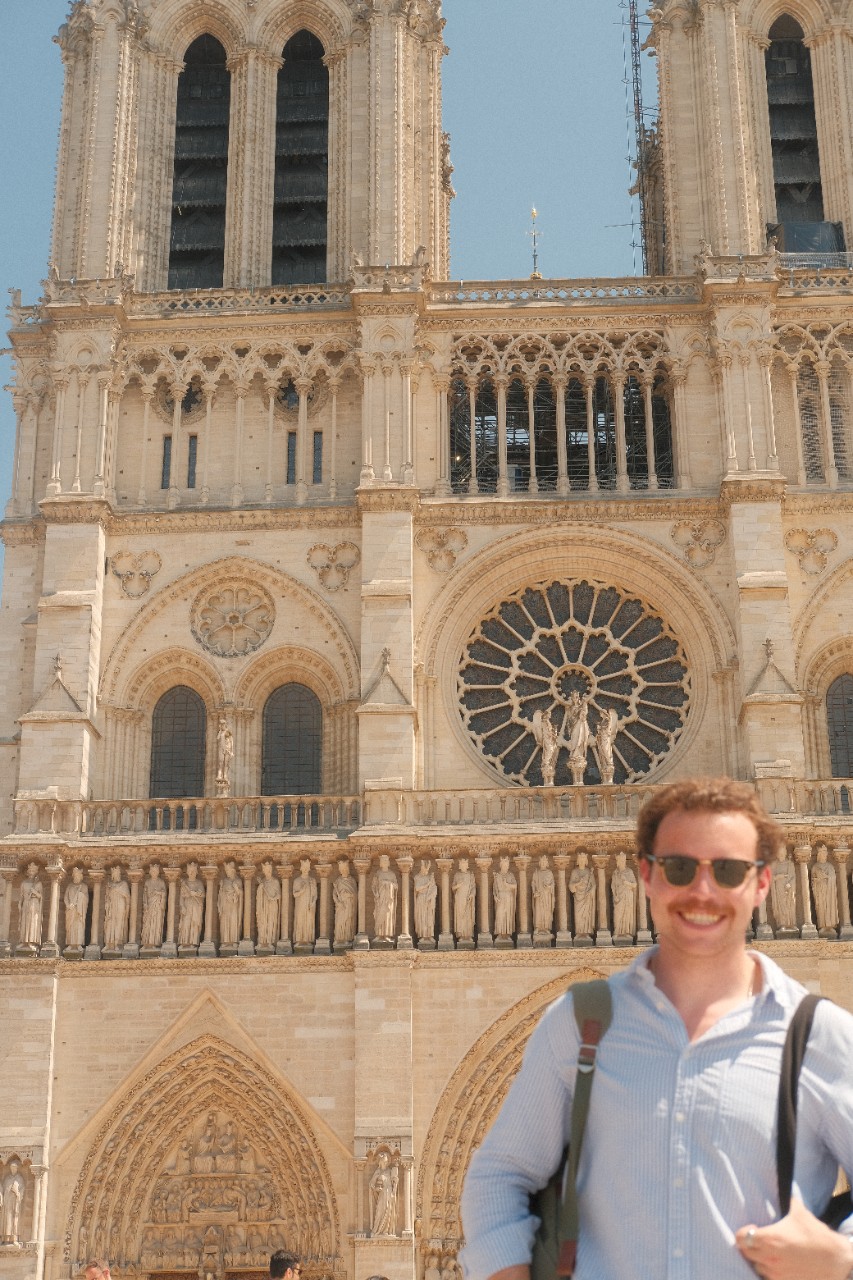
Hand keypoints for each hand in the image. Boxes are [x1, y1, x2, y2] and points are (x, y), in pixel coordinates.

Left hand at [735, 1197, 852, 1279]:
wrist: (837, 1260)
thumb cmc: (817, 1236)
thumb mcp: (800, 1213)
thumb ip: (788, 1201)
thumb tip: (784, 1191)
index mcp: (770, 1239)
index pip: (741, 1238)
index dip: (743, 1232)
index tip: (753, 1228)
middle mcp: (770, 1258)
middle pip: (746, 1253)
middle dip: (749, 1245)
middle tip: (758, 1240)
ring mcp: (777, 1274)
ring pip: (756, 1267)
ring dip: (759, 1260)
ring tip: (768, 1252)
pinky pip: (769, 1278)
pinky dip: (770, 1271)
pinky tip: (778, 1263)